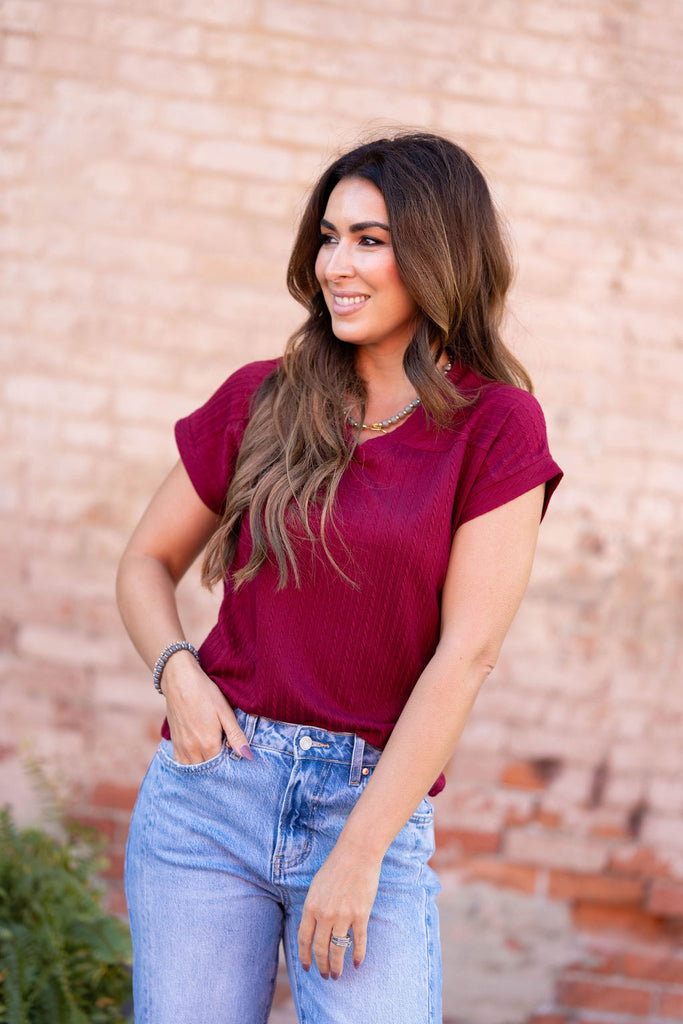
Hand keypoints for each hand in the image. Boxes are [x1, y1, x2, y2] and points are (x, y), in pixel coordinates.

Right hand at [161, 652, 251, 764]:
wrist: (179, 681)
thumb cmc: (205, 693)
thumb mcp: (225, 712)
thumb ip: (236, 736)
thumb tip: (248, 756)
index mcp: (208, 743)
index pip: (221, 766)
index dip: (229, 763)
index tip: (234, 754)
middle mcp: (192, 749)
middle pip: (207, 769)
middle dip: (217, 766)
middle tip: (225, 752)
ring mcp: (181, 747)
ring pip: (193, 769)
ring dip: (203, 766)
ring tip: (212, 753)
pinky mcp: (173, 742)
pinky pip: (181, 763)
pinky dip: (190, 763)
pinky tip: (198, 754)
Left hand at [297, 842, 381, 979]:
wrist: (357, 853)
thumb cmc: (335, 868)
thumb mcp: (315, 888)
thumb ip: (310, 910)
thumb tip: (302, 931)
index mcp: (311, 906)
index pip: (304, 940)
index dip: (305, 957)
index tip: (307, 968)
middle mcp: (325, 914)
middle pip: (320, 948)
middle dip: (322, 966)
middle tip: (325, 976)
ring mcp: (343, 916)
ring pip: (338, 950)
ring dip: (336, 966)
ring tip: (337, 975)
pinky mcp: (361, 915)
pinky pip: (359, 942)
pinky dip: (358, 956)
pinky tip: (357, 964)